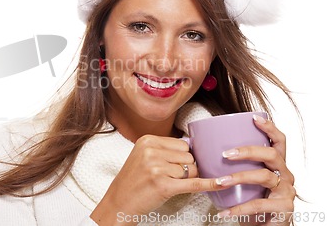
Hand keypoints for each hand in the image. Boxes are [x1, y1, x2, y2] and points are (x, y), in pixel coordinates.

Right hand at [90, 134, 220, 225]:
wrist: (119, 202)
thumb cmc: (133, 181)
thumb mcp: (143, 156)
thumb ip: (164, 150)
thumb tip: (193, 147)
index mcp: (148, 140)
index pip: (182, 144)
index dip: (183, 157)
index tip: (176, 166)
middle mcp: (151, 151)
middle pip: (188, 156)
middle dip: (186, 169)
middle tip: (170, 178)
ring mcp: (157, 168)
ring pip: (191, 170)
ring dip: (186, 179)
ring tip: (167, 184)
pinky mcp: (163, 185)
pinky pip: (193, 183)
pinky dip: (209, 184)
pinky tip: (222, 183)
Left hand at [215, 115, 295, 225]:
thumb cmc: (252, 199)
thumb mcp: (244, 180)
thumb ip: (232, 165)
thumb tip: (198, 147)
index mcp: (276, 164)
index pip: (278, 141)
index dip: (269, 127)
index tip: (254, 118)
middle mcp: (285, 174)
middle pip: (271, 154)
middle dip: (248, 151)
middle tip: (225, 154)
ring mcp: (286, 191)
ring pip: (264, 176)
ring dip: (238, 177)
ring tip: (220, 182)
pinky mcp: (284, 209)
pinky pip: (259, 205)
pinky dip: (239, 208)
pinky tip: (224, 212)